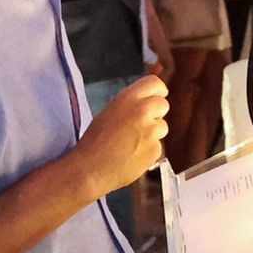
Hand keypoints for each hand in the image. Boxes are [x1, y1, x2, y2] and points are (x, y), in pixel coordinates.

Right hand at [79, 75, 170, 194]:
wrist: (90, 169)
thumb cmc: (95, 142)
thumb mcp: (111, 111)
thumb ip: (131, 103)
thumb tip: (149, 100)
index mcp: (127, 98)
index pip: (154, 83)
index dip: (158, 90)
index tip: (158, 95)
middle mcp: (142, 111)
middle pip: (163, 104)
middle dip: (155, 113)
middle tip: (140, 124)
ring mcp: (151, 131)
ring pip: (162, 126)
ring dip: (152, 133)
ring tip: (130, 142)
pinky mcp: (155, 149)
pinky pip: (157, 146)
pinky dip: (148, 150)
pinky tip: (132, 155)